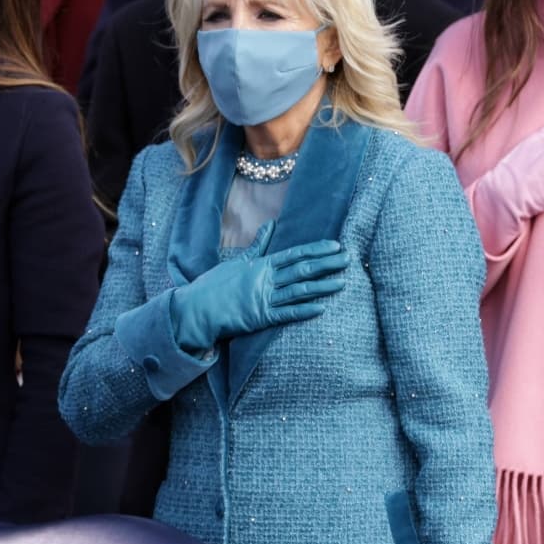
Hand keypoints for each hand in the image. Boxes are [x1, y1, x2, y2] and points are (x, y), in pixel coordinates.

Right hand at [169, 236, 348, 352]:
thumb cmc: (213, 285)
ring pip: (300, 291)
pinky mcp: (261, 318)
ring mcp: (264, 299)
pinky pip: (287, 314)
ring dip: (322, 287)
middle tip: (347, 260)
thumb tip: (271, 225)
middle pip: (302, 270)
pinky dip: (304, 311)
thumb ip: (257, 246)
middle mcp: (265, 280)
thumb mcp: (236, 262)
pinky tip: (321, 308)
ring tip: (342, 283)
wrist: (196, 310)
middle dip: (326, 264)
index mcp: (260, 265)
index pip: (294, 254)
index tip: (335, 245)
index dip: (316, 250)